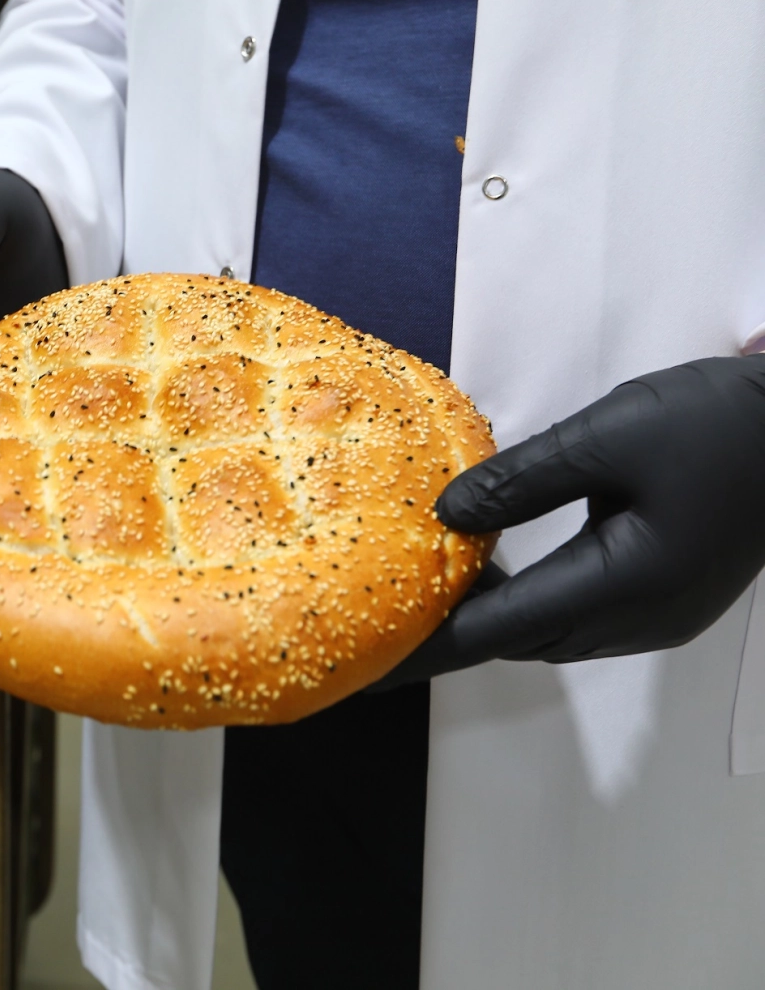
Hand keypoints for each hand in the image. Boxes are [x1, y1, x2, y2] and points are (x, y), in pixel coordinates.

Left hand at [374, 355, 764, 689]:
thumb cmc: (717, 423)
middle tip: (384, 614)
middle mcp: (641, 618)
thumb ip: (519, 481)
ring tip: (430, 585)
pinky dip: (533, 599)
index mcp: (624, 585)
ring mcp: (662, 615)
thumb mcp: (604, 438)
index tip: (373, 667)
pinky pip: (582, 615)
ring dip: (493, 614)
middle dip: (454, 630)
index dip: (430, 649)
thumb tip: (446, 516)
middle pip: (523, 640)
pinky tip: (499, 566)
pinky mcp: (671, 597)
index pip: (499, 632)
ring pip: (552, 632)